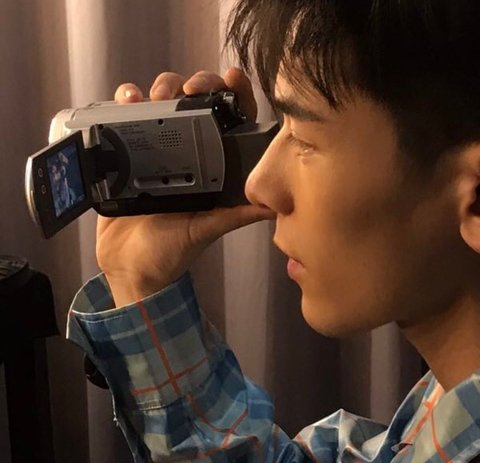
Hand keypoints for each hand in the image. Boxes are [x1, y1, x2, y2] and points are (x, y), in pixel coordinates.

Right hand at [96, 68, 274, 307]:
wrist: (131, 268)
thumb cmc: (172, 253)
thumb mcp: (206, 230)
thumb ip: (235, 215)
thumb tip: (274, 204)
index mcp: (212, 168)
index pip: (230, 121)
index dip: (235, 95)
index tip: (230, 79)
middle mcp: (186, 154)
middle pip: (195, 103)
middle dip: (194, 85)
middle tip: (188, 91)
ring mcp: (155, 150)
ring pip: (161, 103)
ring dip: (160, 89)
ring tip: (154, 97)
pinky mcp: (126, 152)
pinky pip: (124, 117)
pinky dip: (125, 101)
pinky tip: (127, 101)